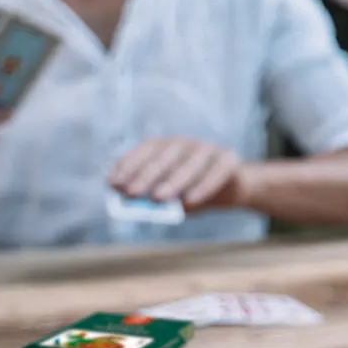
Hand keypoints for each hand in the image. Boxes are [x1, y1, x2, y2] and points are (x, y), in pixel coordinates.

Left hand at [110, 137, 243, 210]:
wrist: (232, 190)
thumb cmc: (193, 192)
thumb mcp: (170, 197)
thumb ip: (153, 199)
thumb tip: (137, 204)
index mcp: (167, 147)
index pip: (146, 150)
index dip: (129, 165)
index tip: (114, 184)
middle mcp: (186, 143)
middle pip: (165, 155)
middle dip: (146, 175)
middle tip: (133, 192)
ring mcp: (209, 149)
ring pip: (190, 163)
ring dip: (172, 180)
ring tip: (158, 198)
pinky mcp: (229, 159)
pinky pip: (215, 172)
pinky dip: (203, 186)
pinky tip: (190, 201)